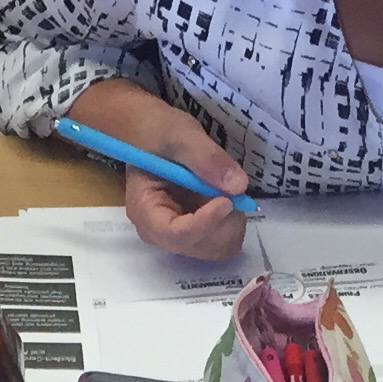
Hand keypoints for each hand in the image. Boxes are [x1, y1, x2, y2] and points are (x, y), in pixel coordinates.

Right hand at [66, 81, 247, 262]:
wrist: (154, 136)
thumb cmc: (157, 132)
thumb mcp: (180, 135)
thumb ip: (206, 158)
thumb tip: (238, 186)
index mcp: (145, 210)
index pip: (176, 235)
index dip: (206, 223)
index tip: (227, 200)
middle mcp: (160, 233)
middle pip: (199, 246)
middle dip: (223, 222)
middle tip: (231, 189)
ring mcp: (179, 236)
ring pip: (215, 249)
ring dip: (230, 222)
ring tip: (225, 190)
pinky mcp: (196, 234)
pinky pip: (222, 243)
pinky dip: (232, 223)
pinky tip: (226, 199)